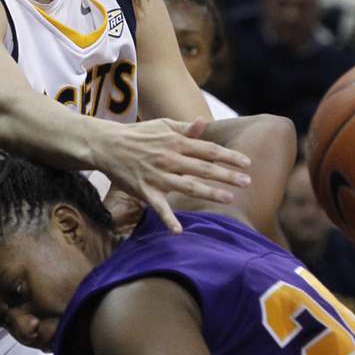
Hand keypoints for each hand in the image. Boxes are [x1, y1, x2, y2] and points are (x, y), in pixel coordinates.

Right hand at [91, 117, 251, 233]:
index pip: (209, 150)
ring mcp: (158, 176)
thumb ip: (185, 128)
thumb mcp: (162, 126)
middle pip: (204, 168)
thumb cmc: (138, 135)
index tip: (247, 163)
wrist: (107, 145)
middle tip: (247, 182)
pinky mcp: (145, 191)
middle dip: (227, 175)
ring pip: (188, 186)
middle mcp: (170, 159)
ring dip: (210, 192)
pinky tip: (179, 231)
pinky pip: (159, 208)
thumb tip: (204, 123)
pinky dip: (168, 220)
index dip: (229, 157)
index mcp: (176, 142)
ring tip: (229, 198)